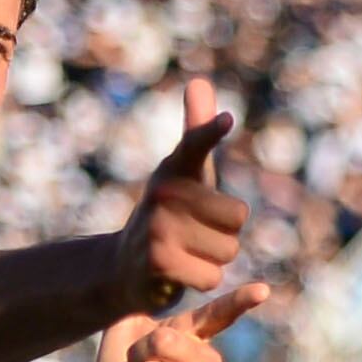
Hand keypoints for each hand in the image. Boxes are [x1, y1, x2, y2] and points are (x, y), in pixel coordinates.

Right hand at [113, 76, 253, 320]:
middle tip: (195, 233)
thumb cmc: (169, 213)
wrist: (123, 266)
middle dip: (225, 233)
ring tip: (186, 252)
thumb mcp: (185, 172)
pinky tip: (179, 273)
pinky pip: (212, 276)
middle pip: (238, 217)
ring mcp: (157, 228)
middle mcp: (162, 194)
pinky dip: (201, 280)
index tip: (227, 120)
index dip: (210, 133)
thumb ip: (197, 131)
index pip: (195, 145)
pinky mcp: (157, 262)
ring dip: (214, 259)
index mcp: (174, 170)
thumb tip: (199, 82)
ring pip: (228, 249)